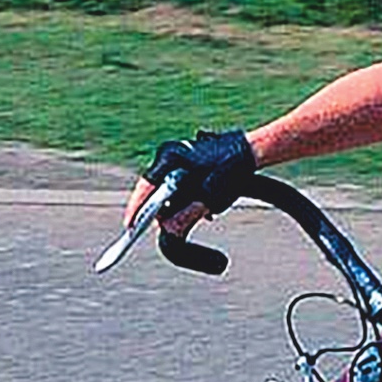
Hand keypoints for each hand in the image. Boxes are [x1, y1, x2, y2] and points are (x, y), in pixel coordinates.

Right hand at [137, 127, 255, 219]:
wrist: (251, 153)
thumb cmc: (232, 171)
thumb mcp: (209, 196)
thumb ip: (187, 212)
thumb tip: (168, 228)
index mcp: (170, 158)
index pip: (145, 186)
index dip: (136, 208)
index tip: (130, 226)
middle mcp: (170, 155)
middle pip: (156, 190)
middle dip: (165, 211)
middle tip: (171, 227)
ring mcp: (179, 157)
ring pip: (169, 189)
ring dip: (180, 206)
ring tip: (200, 214)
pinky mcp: (189, 163)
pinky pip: (180, 185)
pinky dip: (188, 199)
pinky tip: (206, 208)